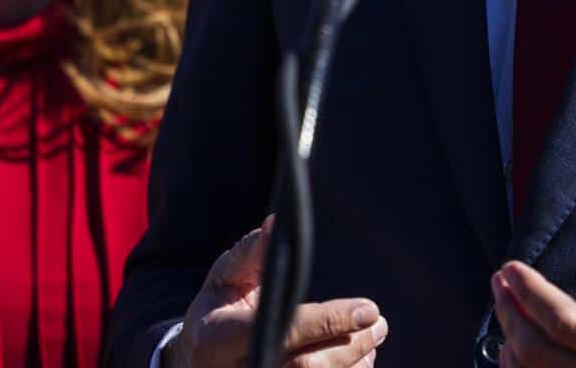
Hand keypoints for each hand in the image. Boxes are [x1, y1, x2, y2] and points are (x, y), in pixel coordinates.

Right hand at [165, 217, 389, 367]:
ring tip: (373, 336)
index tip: (367, 308)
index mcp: (221, 339)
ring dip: (355, 361)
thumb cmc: (217, 311)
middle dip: (351, 344)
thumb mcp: (224, 278)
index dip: (329, 321)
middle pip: (307, 366)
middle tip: (378, 323)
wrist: (197, 362)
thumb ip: (251, 253)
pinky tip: (360, 359)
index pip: (284, 331)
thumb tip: (277, 223)